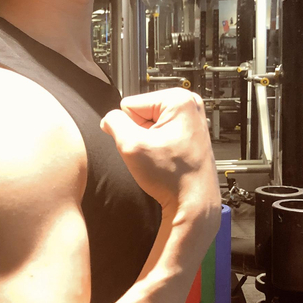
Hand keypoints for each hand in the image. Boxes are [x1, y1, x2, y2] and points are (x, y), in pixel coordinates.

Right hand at [100, 88, 220, 231]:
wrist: (193, 203)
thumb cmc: (172, 178)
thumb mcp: (131, 145)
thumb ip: (113, 123)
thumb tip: (109, 119)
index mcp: (178, 99)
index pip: (129, 104)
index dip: (130, 128)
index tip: (145, 145)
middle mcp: (189, 104)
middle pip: (142, 112)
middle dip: (140, 134)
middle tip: (153, 153)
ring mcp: (192, 119)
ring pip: (151, 124)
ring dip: (149, 141)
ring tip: (161, 157)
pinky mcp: (191, 133)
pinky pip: (162, 133)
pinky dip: (159, 146)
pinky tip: (167, 159)